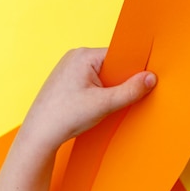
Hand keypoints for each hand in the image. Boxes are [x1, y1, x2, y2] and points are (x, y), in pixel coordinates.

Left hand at [20, 47, 156, 151]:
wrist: (38, 135)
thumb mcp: (104, 104)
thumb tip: (151, 78)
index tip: (140, 82)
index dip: (130, 69)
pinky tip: (92, 108)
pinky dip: (97, 94)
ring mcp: (69, 69)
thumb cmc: (65, 116)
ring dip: (107, 90)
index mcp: (83, 55)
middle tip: (115, 100)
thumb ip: (130, 90)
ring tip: (99, 106)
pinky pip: (91, 82)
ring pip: (102, 75)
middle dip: (118, 82)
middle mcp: (75, 57)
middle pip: (111, 65)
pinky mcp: (66, 81)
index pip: (118, 55)